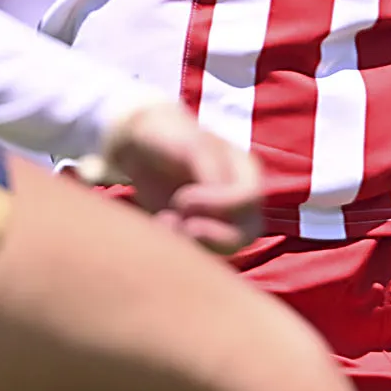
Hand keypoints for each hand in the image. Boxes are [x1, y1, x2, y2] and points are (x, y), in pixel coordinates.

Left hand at [87, 98, 262, 253]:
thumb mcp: (192, 144)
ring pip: (228, 250)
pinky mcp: (204, 234)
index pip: (249, 199)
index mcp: (246, 171)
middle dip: (211, 235)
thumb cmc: (170, 137)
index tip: (183, 197)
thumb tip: (219, 195)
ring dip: (194, 243)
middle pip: (247, 233)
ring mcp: (225, 219)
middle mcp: (242, 199)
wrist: (142, 146)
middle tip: (179, 220)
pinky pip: (204, 253)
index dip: (217, 204)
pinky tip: (163, 224)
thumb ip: (211, 166)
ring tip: (167, 221)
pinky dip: (181, 246)